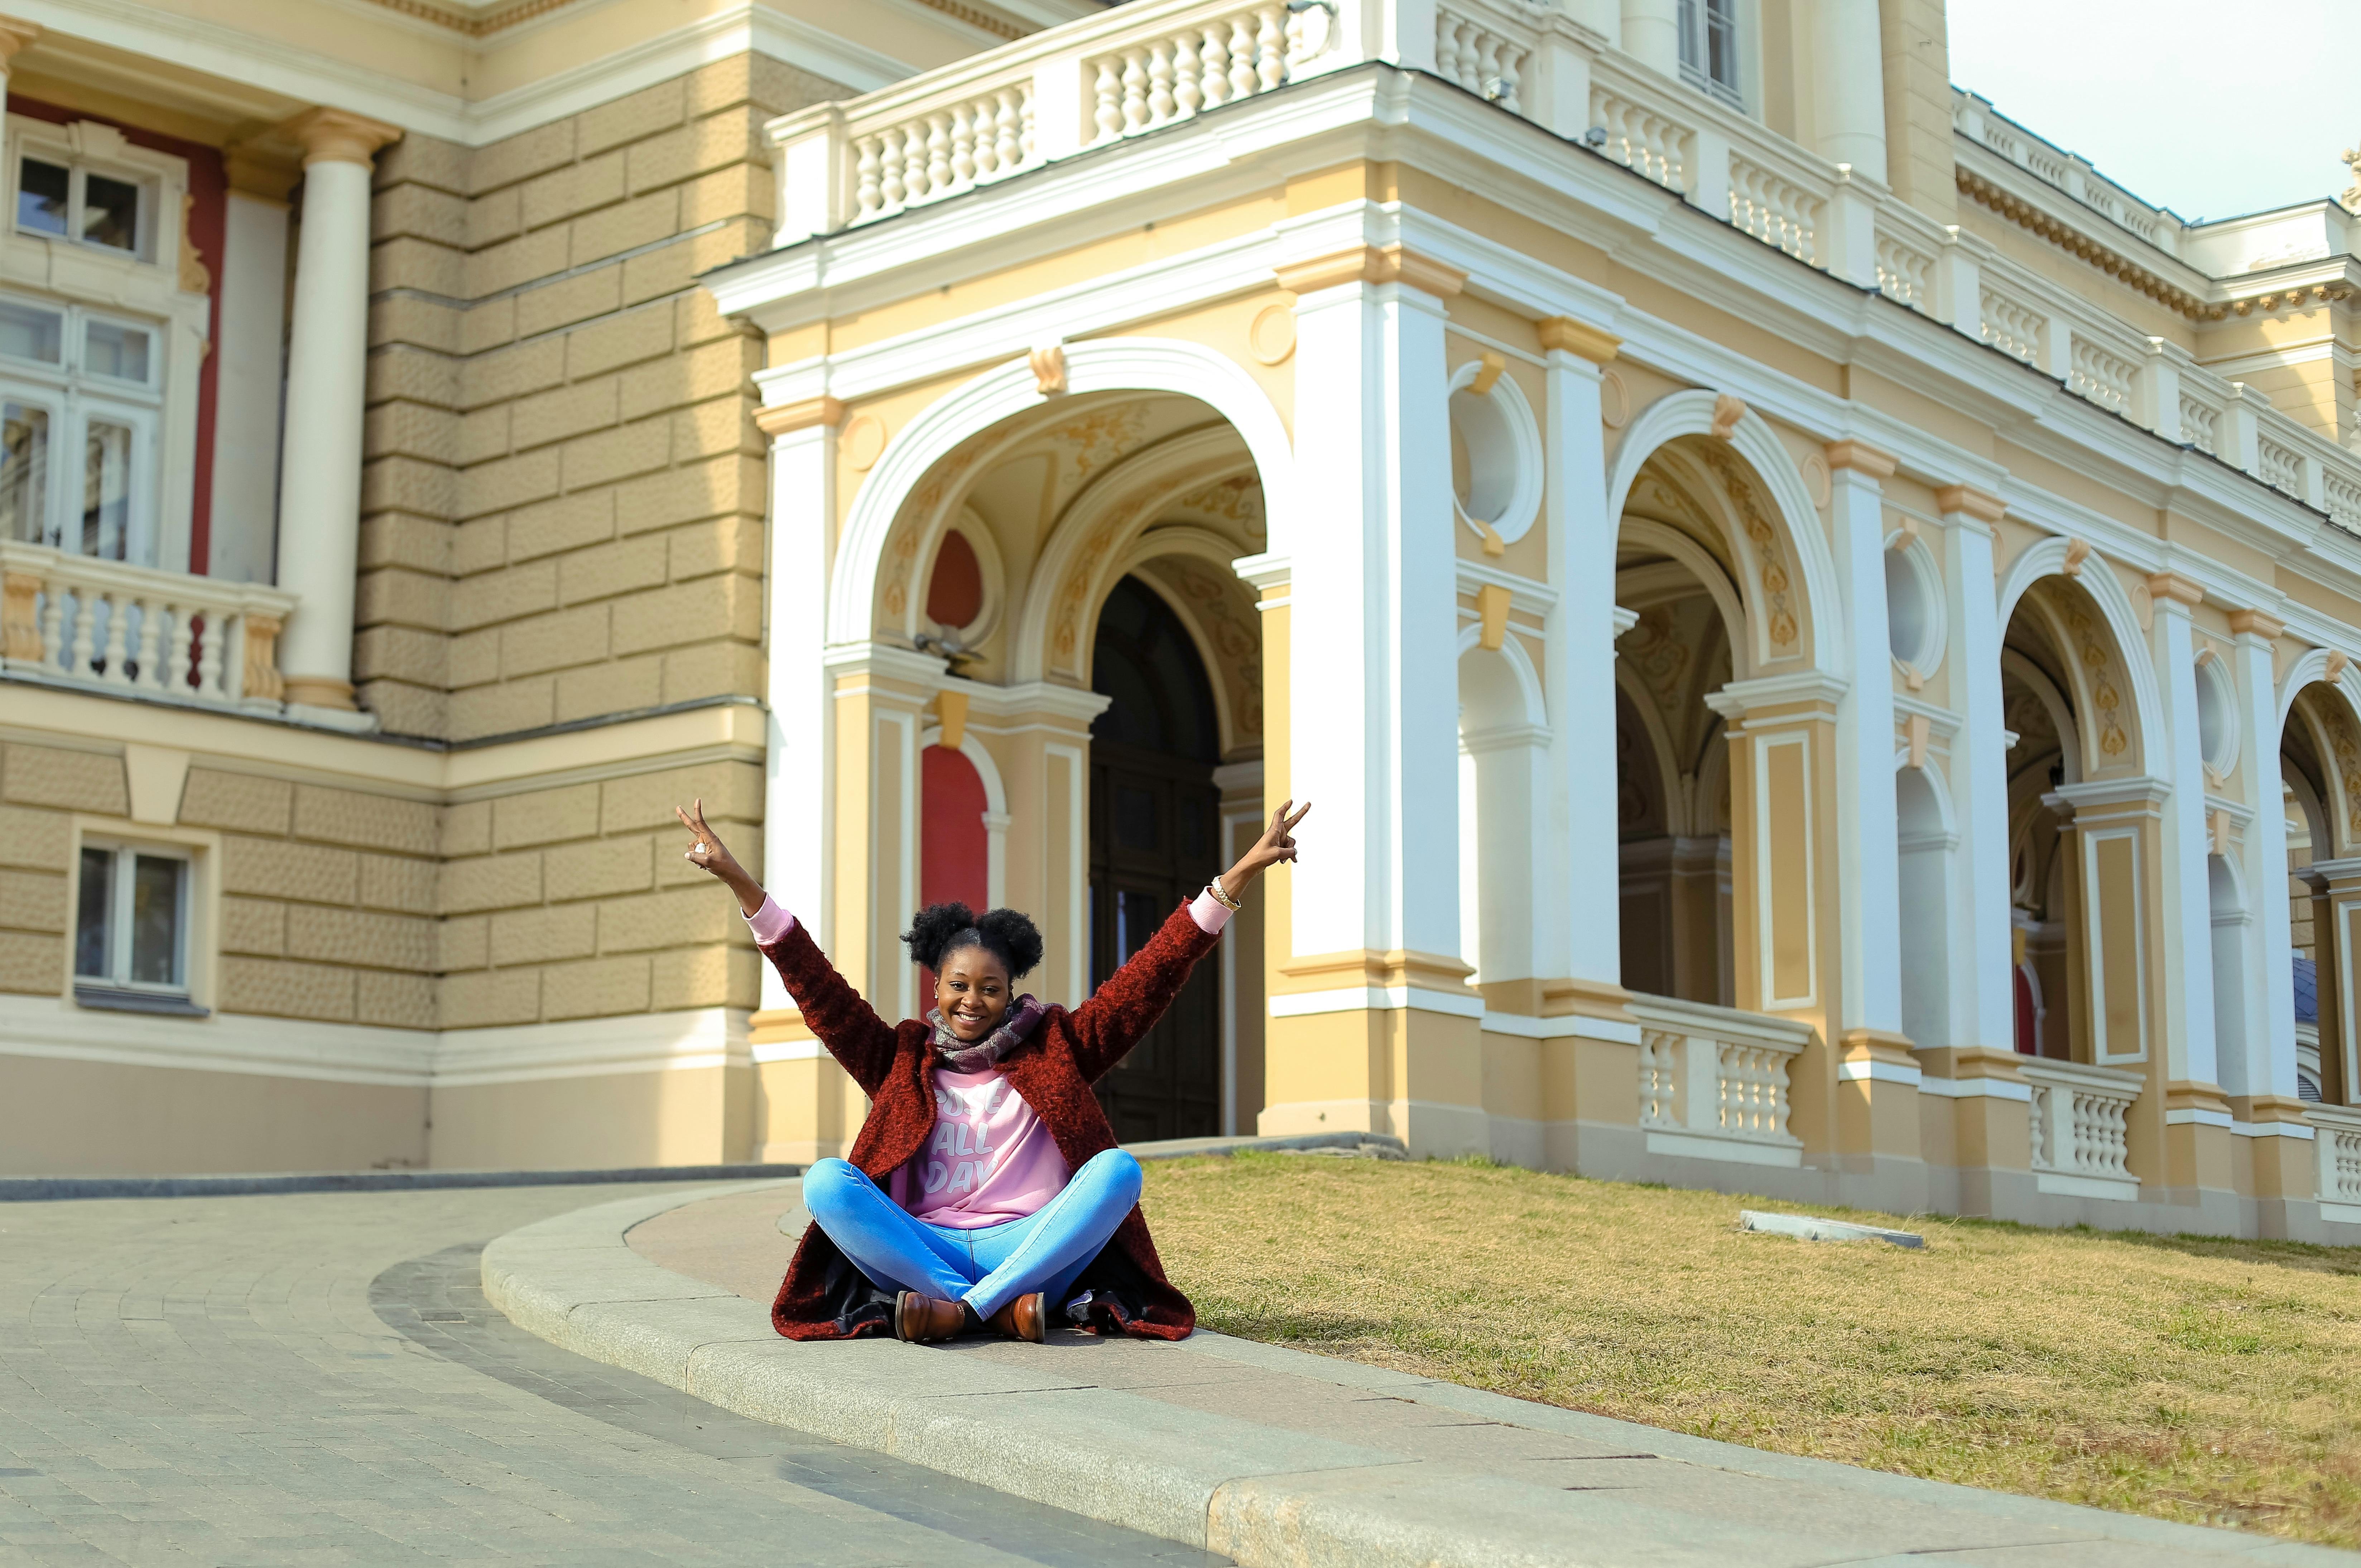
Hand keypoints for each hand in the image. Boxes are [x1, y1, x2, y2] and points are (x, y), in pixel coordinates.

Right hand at [675, 798, 763, 915]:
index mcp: (710, 838)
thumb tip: (686, 854)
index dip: (697, 811)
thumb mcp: (708, 862)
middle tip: (677, 807)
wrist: (731, 874)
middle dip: (684, 818)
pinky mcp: (705, 852)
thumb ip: (696, 857)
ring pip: (692, 847)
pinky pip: (694, 855)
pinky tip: (705, 867)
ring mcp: (705, 846)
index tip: (697, 800)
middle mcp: (707, 840)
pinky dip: (697, 861)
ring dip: (694, 857)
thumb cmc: (723, 866)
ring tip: (706, 863)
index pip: (701, 822)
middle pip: (693, 827)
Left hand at [1220, 799, 1309, 895]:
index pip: (1280, 814)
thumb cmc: (1260, 856)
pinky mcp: (1278, 847)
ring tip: (1281, 858)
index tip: (1291, 801)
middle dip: (1300, 814)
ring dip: (1290, 851)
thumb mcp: (1277, 853)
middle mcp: (1277, 833)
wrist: (1252, 865)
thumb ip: (1289, 852)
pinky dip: (1289, 855)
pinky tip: (1289, 861)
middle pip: (1292, 821)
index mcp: (1274, 830)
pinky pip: (1289, 850)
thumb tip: (1294, 853)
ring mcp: (1279, 840)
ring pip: (1291, 842)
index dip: (1286, 807)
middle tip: (1308, 804)